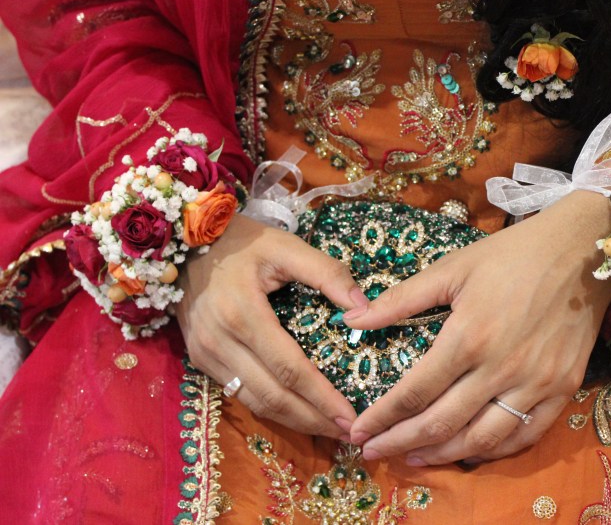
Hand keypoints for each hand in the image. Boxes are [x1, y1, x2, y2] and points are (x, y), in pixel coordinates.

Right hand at [174, 214, 364, 438]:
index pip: (289, 369)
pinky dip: (270, 408)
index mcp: (243, 314)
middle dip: (313, 420)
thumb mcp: (286, 246)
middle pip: (272, 396)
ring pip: (253, 403)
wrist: (185, 240)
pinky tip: (298, 412)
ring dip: (293, 421)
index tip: (353, 416)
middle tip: (349, 433)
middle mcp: (219, 342)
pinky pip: (238, 393)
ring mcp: (205, 354)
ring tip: (329, 428)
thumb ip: (326, 272)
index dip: (322, 397)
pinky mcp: (199, 359)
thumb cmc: (242, 242)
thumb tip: (363, 307)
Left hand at [343, 190, 610, 464]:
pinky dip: (494, 450)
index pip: (414, 392)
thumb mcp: (453, 267)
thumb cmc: (512, 254)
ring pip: (482, 438)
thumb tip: (352, 319)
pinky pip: (526, 434)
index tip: (358, 431)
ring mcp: (536, 382)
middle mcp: (501, 368)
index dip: (382, 417)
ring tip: (414, 457)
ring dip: (442, 455)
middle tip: (373, 452)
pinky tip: (470, 449)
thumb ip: (401, 299)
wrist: (581, 248)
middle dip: (400, 443)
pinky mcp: (563, 387)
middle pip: (441, 423)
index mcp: (469, 336)